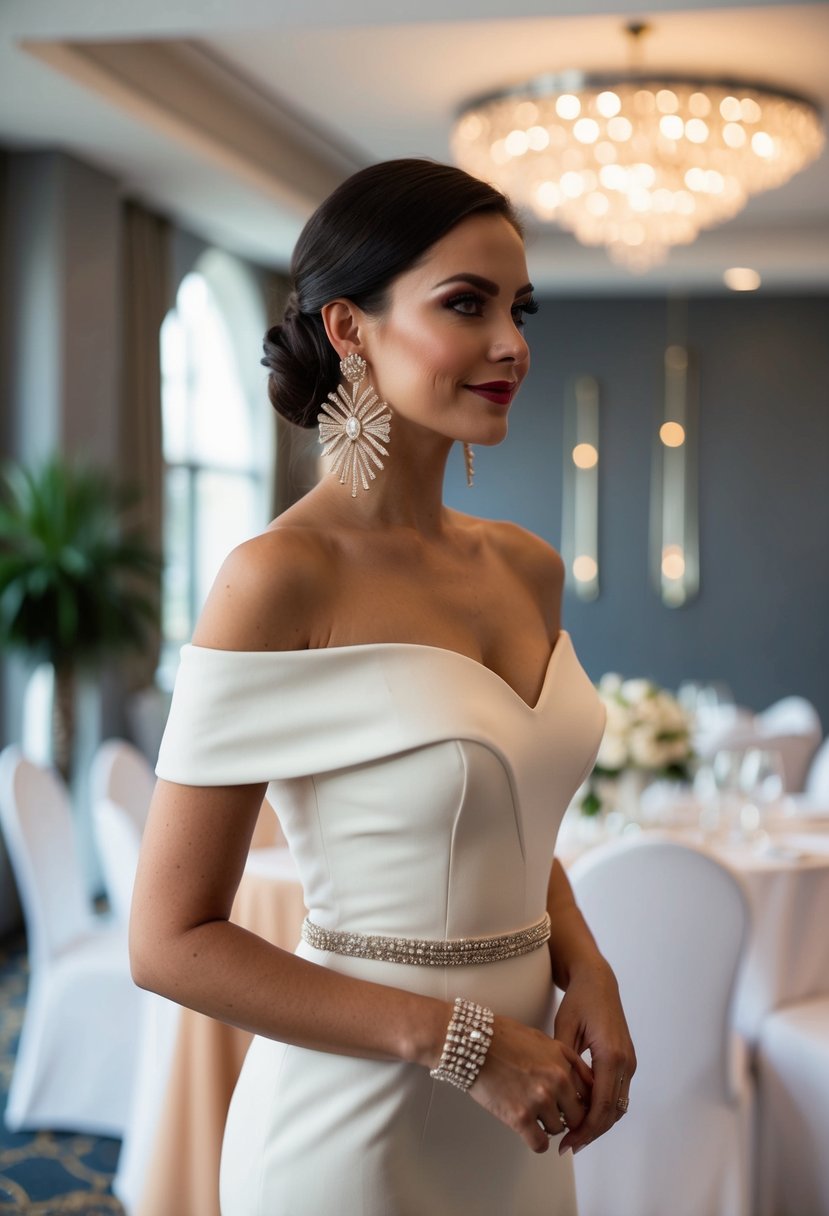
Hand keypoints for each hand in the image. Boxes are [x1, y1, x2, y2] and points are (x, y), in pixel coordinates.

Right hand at [468, 1015, 594, 1153]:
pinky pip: (539, 1144)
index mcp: (563, 1062)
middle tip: (552, 1112)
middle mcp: (556, 1082)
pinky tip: (528, 1130)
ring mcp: (539, 1100)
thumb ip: (567, 1060)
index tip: (573, 1107)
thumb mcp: (543, 1040)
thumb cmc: (502, 1037)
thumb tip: (584, 1082)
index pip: (588, 1094)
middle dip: (566, 1116)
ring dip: (546, 1125)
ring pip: (557, 1129)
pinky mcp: (519, 1117)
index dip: (580, 1102)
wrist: (472, 1043)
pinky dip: (536, 1141)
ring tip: (531, 1111)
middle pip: (577, 1116)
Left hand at [553, 957, 635, 1154]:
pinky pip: (617, 1093)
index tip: (567, 1142)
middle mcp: (626, 1062)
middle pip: (612, 1112)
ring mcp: (629, 1062)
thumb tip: (556, 1095)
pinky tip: (582, 1113)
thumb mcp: (564, 1028)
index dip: (585, 1129)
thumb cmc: (579, 1000)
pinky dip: (603, 1108)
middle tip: (568, 1145)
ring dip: (598, 1123)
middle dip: (591, 1132)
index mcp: (611, 1056)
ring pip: (618, 1106)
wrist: (597, 980)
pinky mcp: (626, 1060)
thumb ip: (563, 1062)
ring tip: (573, 1134)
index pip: (602, 1106)